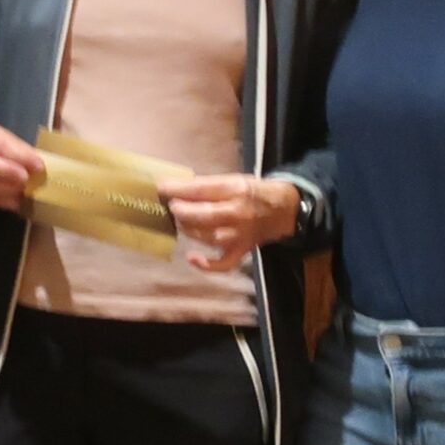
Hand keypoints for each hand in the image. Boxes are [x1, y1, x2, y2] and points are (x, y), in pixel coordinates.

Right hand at [0, 123, 43, 213]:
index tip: (38, 165)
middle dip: (6, 170)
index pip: (1, 143)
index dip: (20, 154)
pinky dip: (4, 201)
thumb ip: (29, 151)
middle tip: (26, 179)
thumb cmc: (14, 152)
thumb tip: (51, 159)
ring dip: (6, 188)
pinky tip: (18, 201)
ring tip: (24, 190)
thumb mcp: (20, 145)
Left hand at [162, 172, 299, 272]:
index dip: (178, 189)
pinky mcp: (241, 251)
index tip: (160, 187)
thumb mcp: (234, 180)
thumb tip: (177, 188)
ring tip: (180, 221)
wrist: (284, 210)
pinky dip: (207, 265)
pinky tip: (192, 258)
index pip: (202, 189)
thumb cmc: (253, 192)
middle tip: (170, 207)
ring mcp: (239, 235)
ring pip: (208, 236)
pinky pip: (223, 264)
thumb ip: (209, 185)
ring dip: (189, 230)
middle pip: (204, 215)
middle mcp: (238, 213)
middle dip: (182, 211)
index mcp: (236, 189)